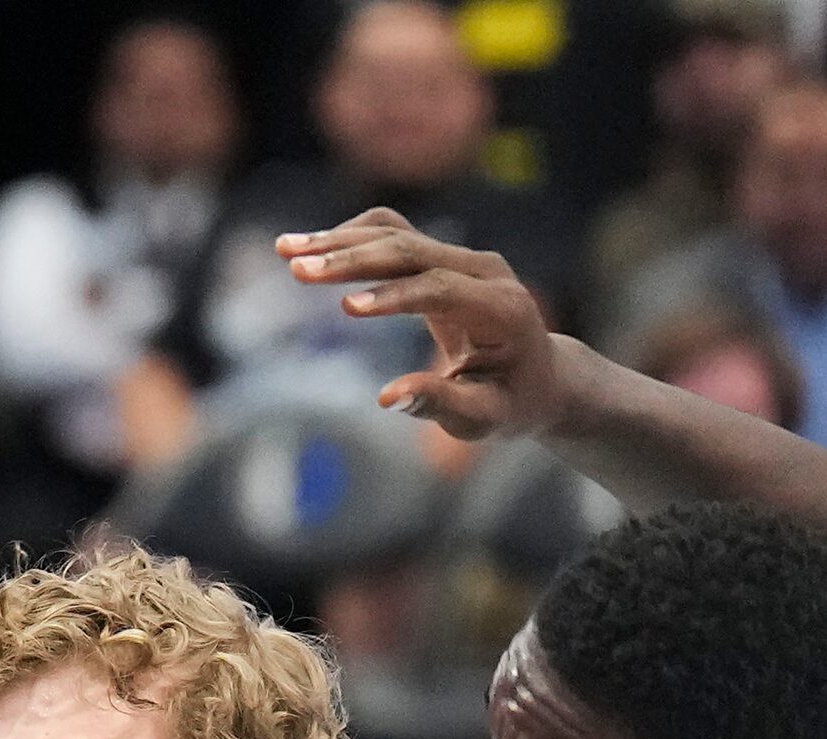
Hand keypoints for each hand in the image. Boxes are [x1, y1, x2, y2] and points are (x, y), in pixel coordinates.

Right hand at [275, 209, 567, 439]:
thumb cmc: (510, 404)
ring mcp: (464, 256)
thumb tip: (387, 398)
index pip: (442, 289)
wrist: (540, 375)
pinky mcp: (442, 254)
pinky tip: (309, 248)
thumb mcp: (484, 418)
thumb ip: (441, 404)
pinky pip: (393, 232)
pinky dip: (350, 237)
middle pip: (412, 249)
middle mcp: (485, 271)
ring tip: (286, 250)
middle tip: (298, 269)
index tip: (345, 308)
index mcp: (503, 310)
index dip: (394, 295)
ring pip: (397, 232)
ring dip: (340, 239)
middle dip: (352, 258)